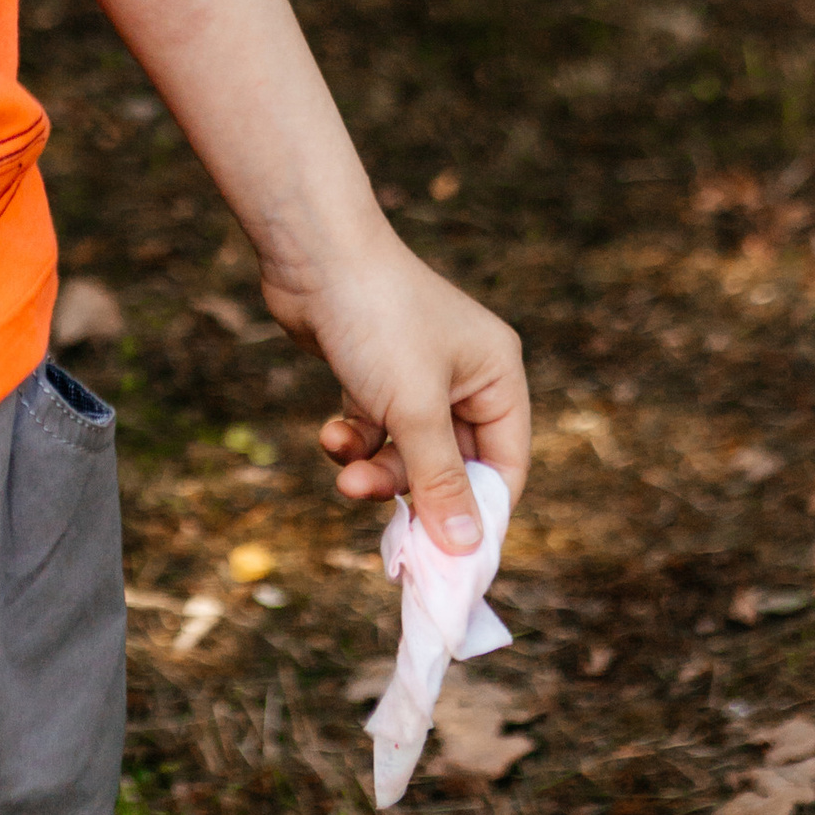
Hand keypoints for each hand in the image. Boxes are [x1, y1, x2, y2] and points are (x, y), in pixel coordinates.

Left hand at [263, 226, 529, 556]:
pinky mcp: (372, 371)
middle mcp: (463, 375)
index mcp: (496, 375)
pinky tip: (331, 435)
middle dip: (413, 491)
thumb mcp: (415, 409)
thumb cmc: (376, 320)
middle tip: (384, 524)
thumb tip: (466, 549)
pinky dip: (353, 441)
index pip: (504, 466)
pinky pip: (374, 429)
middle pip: (451, 465)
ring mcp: (415, 372)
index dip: (479, 515)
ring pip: (406, 452)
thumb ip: (440, 481)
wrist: (310, 253)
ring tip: (346, 475)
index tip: (451, 561)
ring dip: (376, 470)